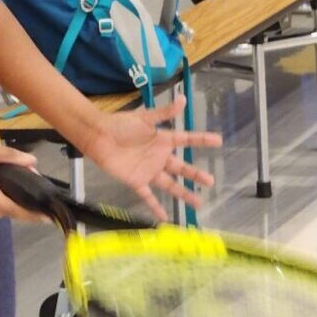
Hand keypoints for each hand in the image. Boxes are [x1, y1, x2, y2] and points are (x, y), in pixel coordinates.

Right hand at [0, 142, 50, 223]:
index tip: (57, 214)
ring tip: (20, 169)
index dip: (41, 214)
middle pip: (19, 206)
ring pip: (11, 204)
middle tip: (30, 169)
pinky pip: (3, 203)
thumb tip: (32, 161)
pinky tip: (6, 177)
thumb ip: (7, 156)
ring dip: (18, 191)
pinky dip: (8, 192)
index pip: (23, 212)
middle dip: (29, 191)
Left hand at [82, 95, 222, 221]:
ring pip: (170, 185)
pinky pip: (148, 196)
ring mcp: (148, 170)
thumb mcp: (144, 118)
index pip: (186, 140)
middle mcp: (158, 157)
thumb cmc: (120, 124)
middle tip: (211, 181)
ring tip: (199, 204)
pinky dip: (155, 207)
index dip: (201, 140)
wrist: (98, 136)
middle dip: (196, 175)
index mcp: (162, 139)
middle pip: (181, 167)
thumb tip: (183, 98)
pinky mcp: (136, 181)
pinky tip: (164, 217)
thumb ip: (164, 112)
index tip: (218, 141)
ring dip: (184, 194)